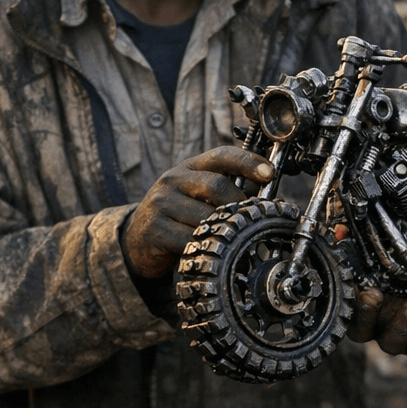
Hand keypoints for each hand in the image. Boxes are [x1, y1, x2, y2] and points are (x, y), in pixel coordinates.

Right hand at [123, 147, 272, 278]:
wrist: (137, 240)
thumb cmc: (178, 217)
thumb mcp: (200, 198)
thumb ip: (228, 194)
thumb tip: (266, 197)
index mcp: (189, 168)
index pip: (222, 156)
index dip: (248, 162)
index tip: (269, 174)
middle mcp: (172, 180)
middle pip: (216, 185)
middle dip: (239, 205)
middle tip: (252, 221)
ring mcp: (160, 203)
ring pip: (204, 216)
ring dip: (224, 230)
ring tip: (234, 240)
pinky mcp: (154, 229)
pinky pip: (190, 239)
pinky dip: (206, 246)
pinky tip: (212, 251)